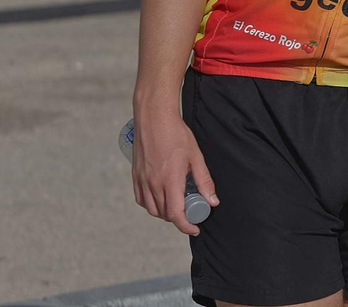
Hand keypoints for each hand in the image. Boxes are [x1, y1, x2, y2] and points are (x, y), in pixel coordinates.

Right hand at [130, 110, 217, 235]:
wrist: (154, 118)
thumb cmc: (176, 134)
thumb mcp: (196, 157)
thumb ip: (204, 181)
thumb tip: (212, 201)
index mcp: (170, 181)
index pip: (176, 214)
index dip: (186, 226)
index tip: (195, 228)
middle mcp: (153, 184)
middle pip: (164, 214)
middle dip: (178, 218)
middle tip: (190, 212)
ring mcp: (142, 180)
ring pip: (151, 209)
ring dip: (164, 213)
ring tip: (177, 205)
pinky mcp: (135, 176)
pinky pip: (141, 199)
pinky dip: (151, 204)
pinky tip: (160, 197)